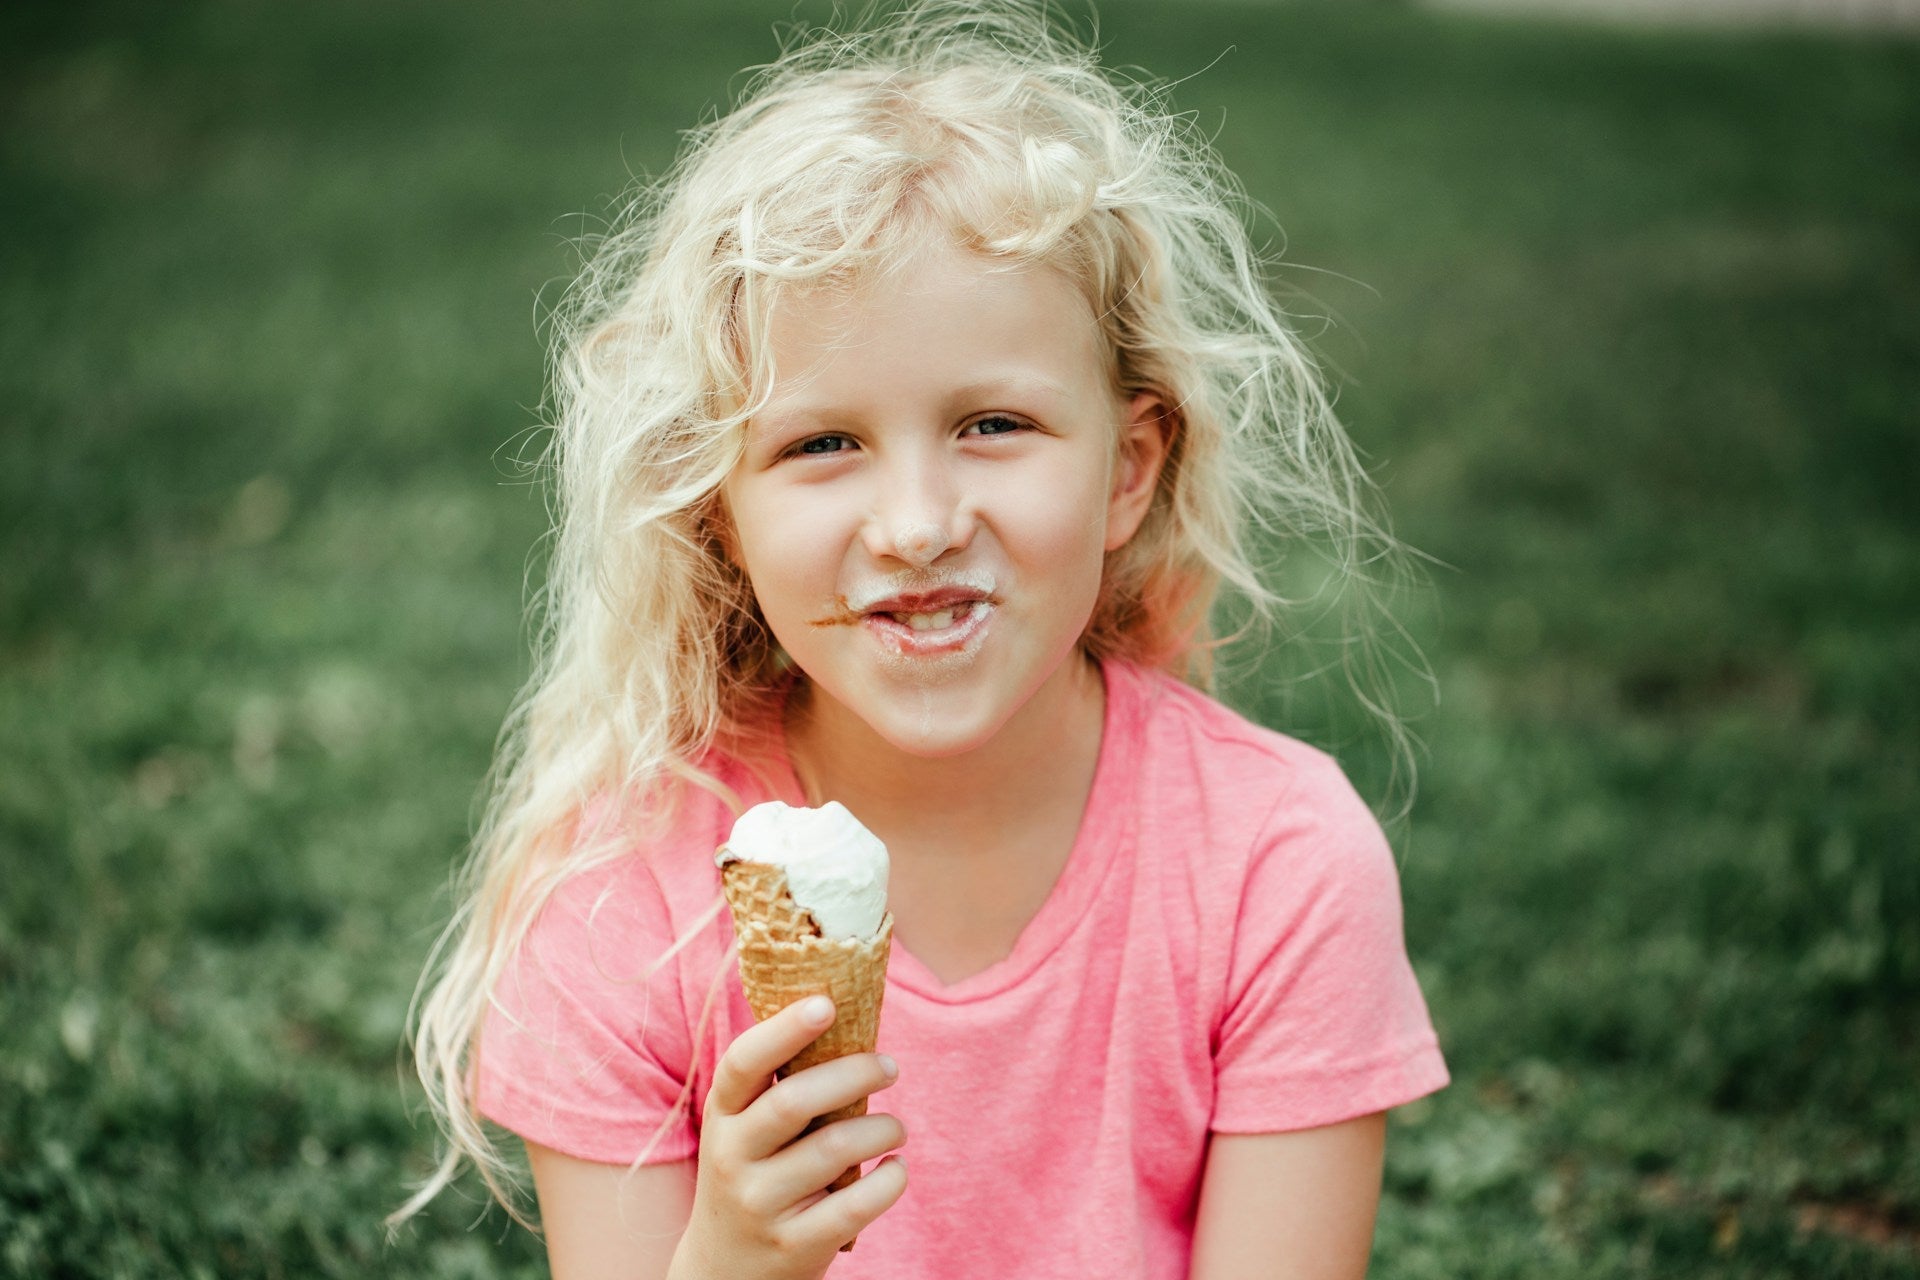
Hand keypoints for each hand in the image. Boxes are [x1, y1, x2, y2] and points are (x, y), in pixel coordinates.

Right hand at [670, 995, 906, 1279]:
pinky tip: (896, 1169)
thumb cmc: (753, 1177)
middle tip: (890, 1067)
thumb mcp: (743, 1132)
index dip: (784, 1029)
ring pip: (837, 1148)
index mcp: (721, 1116)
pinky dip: (892, 1179)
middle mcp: (731, 1158)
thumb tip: (846, 1012)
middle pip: (795, 1101)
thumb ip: (778, 1087)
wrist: (724, 1273)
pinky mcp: (795, 1245)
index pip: (743, 1062)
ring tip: (896, 1127)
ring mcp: (760, 1204)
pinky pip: (858, 1203)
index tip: (826, 1003)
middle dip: (855, 1073)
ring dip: (884, 1128)